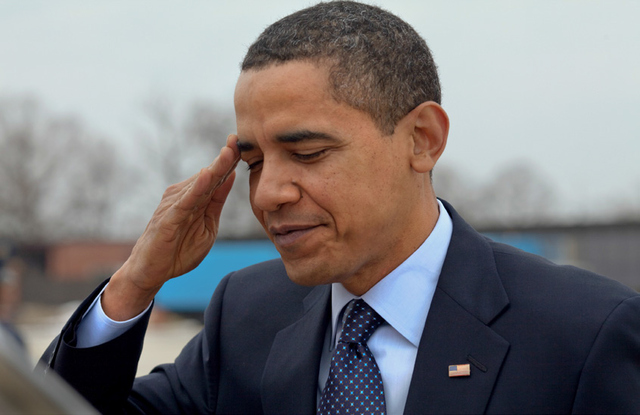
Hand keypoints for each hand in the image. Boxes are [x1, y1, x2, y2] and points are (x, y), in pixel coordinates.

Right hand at [103, 134, 240, 319]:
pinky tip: (207, 176)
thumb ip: (216, 200)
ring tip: (229, 151)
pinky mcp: (168, 219)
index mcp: (197, 198)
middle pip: (209, 175)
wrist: (151, 273)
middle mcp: (184, 196)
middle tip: (238, 138)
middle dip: (225, 157)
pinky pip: (185, 202)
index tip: (243, 142)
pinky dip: (196, 188)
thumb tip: (231, 175)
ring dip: (214, 167)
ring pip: (199, 184)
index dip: (230, 159)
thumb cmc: (178, 250)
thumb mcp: (208, 224)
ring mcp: (174, 206)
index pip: (216, 176)